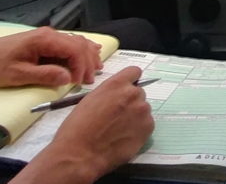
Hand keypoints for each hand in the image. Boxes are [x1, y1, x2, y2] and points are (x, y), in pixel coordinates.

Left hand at [0, 27, 102, 87]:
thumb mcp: (17, 75)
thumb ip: (44, 75)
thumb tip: (67, 77)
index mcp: (44, 40)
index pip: (74, 49)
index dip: (81, 66)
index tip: (79, 83)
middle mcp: (49, 34)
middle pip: (78, 44)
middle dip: (87, 62)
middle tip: (89, 81)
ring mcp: (47, 37)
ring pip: (76, 42)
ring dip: (87, 56)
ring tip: (95, 70)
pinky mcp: (44, 42)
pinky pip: (68, 43)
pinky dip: (81, 50)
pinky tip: (90, 54)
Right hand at [15, 67, 154, 183]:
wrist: (79, 153)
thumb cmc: (77, 128)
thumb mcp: (90, 100)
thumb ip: (109, 94)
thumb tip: (117, 97)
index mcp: (116, 84)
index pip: (134, 72)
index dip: (130, 81)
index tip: (127, 88)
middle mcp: (133, 94)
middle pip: (139, 93)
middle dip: (131, 102)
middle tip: (118, 116)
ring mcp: (143, 111)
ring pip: (143, 110)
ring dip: (135, 116)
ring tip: (118, 130)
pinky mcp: (148, 128)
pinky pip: (146, 125)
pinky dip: (138, 130)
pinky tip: (123, 138)